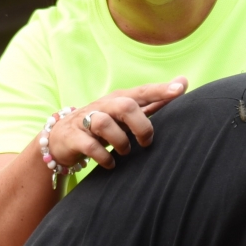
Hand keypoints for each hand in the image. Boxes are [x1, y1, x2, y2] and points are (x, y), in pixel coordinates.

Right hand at [48, 77, 188, 169]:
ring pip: (104, 123)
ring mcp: (85, 121)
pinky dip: (104, 157)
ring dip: (120, 142)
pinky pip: (90, 146)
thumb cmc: (102, 125)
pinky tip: (110, 163)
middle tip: (146, 142)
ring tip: (125, 152)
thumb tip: (183, 82)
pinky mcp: (73, 137)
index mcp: (118, 99)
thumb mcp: (125, 114)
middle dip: (140, 125)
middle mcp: (103, 106)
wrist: (61, 138)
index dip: (161, 90)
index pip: (142, 92)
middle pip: (125, 105)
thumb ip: (153, 101)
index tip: (180, 89)